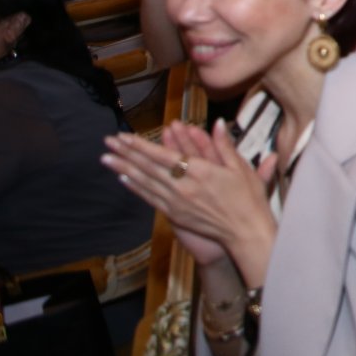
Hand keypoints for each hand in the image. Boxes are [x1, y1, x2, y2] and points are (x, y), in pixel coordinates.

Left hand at [102, 120, 276, 268]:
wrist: (246, 232)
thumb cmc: (248, 198)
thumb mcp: (241, 168)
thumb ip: (225, 145)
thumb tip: (218, 123)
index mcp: (201, 171)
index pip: (163, 155)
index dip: (141, 145)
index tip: (124, 136)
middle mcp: (184, 186)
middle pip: (148, 167)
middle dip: (126, 153)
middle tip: (107, 142)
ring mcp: (177, 202)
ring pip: (145, 182)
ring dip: (124, 168)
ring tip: (106, 158)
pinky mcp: (175, 215)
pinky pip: (151, 198)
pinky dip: (136, 187)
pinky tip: (124, 178)